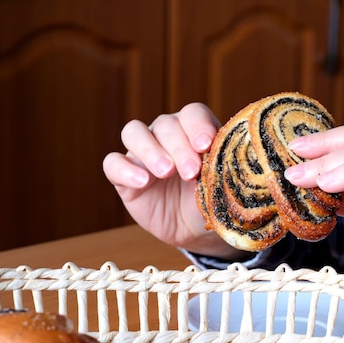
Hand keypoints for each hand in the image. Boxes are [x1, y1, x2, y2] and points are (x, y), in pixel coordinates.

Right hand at [103, 104, 247, 259]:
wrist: (197, 229)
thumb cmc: (213, 200)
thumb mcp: (222, 185)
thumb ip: (223, 168)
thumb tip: (230, 158)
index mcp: (194, 130)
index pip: (192, 114)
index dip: (198, 125)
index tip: (206, 145)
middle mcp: (166, 135)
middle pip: (165, 124)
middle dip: (179, 146)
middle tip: (191, 171)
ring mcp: (142, 153)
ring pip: (134, 133)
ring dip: (150, 149)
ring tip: (165, 172)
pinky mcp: (124, 176)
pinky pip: (113, 163)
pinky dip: (125, 169)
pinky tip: (142, 182)